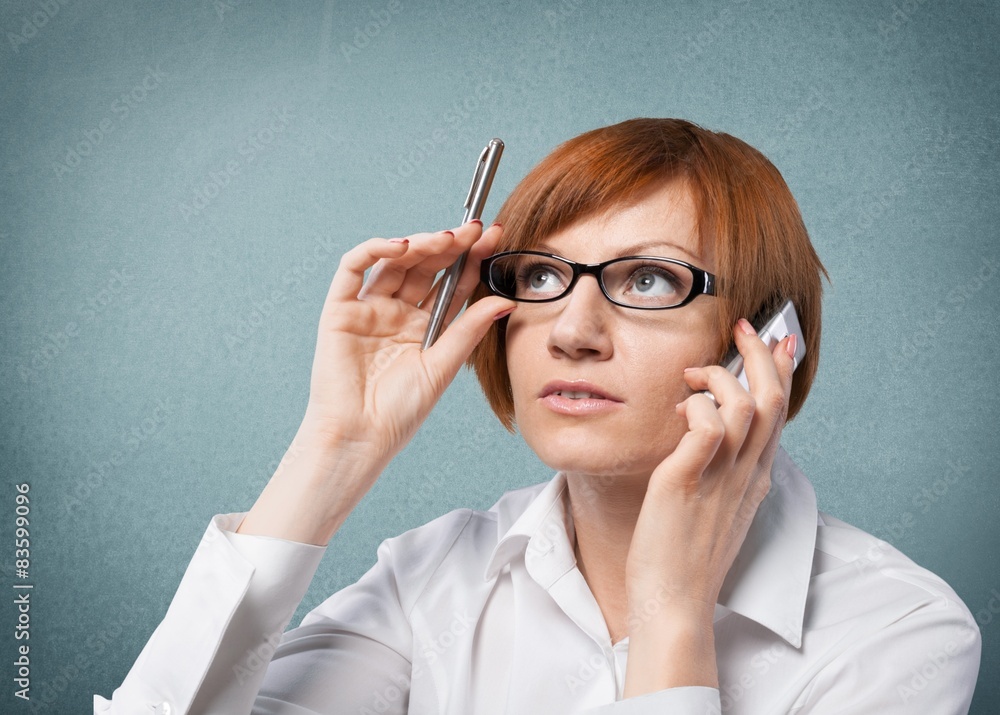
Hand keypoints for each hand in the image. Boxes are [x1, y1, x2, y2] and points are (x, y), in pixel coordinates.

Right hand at [301, 221, 515, 482]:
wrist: (360, 436)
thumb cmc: (400, 411)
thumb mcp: (442, 366)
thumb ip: (469, 330)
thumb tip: (507, 300)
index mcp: (424, 328)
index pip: (452, 285)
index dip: (472, 261)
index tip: (494, 238)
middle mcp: (397, 313)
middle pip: (425, 268)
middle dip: (450, 245)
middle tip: (473, 230)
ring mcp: (368, 309)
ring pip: (395, 262)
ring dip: (420, 244)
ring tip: (445, 238)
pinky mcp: (340, 309)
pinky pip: (353, 268)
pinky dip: (375, 250)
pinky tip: (402, 246)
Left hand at [622, 319, 795, 693]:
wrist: (674, 602)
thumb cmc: (685, 556)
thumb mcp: (716, 506)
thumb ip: (721, 469)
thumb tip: (711, 431)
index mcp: (754, 479)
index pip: (778, 414)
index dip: (781, 373)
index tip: (778, 341)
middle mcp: (746, 474)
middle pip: (771, 400)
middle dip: (760, 354)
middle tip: (742, 327)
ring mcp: (720, 477)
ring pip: (746, 405)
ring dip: (720, 376)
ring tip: (694, 375)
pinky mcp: (686, 480)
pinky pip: (706, 425)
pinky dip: (697, 404)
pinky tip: (680, 407)